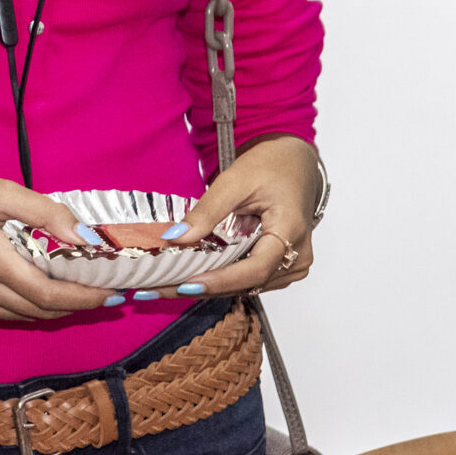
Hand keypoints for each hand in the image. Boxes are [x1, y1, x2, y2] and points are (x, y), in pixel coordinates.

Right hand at [0, 161, 108, 322]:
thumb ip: (43, 212)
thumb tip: (84, 237)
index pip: (46, 292)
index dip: (84, 297)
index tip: (113, 292)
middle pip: (38, 310)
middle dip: (77, 304)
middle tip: (105, 291)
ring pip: (22, 316)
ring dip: (54, 307)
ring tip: (80, 290)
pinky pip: (1, 314)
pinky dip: (26, 305)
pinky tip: (39, 288)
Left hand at [173, 134, 319, 296]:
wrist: (294, 165)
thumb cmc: (270, 167)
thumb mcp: (234, 181)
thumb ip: (207, 211)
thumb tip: (175, 238)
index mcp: (290, 230)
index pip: (256, 268)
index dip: (220, 280)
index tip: (186, 284)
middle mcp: (296, 256)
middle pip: (247, 283)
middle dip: (201, 288)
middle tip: (158, 289)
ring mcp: (292, 266)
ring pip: (245, 286)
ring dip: (207, 287)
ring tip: (164, 286)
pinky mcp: (281, 268)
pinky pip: (248, 279)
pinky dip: (219, 279)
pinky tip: (187, 277)